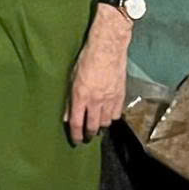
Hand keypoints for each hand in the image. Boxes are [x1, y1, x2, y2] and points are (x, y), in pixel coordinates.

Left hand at [66, 13, 130, 143]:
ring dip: (100, 126)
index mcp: (81, 96)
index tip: (75, 140)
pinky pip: (117, 114)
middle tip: (86, 136)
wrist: (108, 49)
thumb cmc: (86, 60)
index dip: (76, 135)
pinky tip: (108, 116)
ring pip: (106, 122)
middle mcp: (96, 100)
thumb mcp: (71, 79)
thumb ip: (70, 100)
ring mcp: (110, 99)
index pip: (77, 123)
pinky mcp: (121, 95)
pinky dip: (111, 118)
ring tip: (97, 126)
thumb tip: (67, 116)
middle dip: (89, 134)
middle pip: (93, 126)